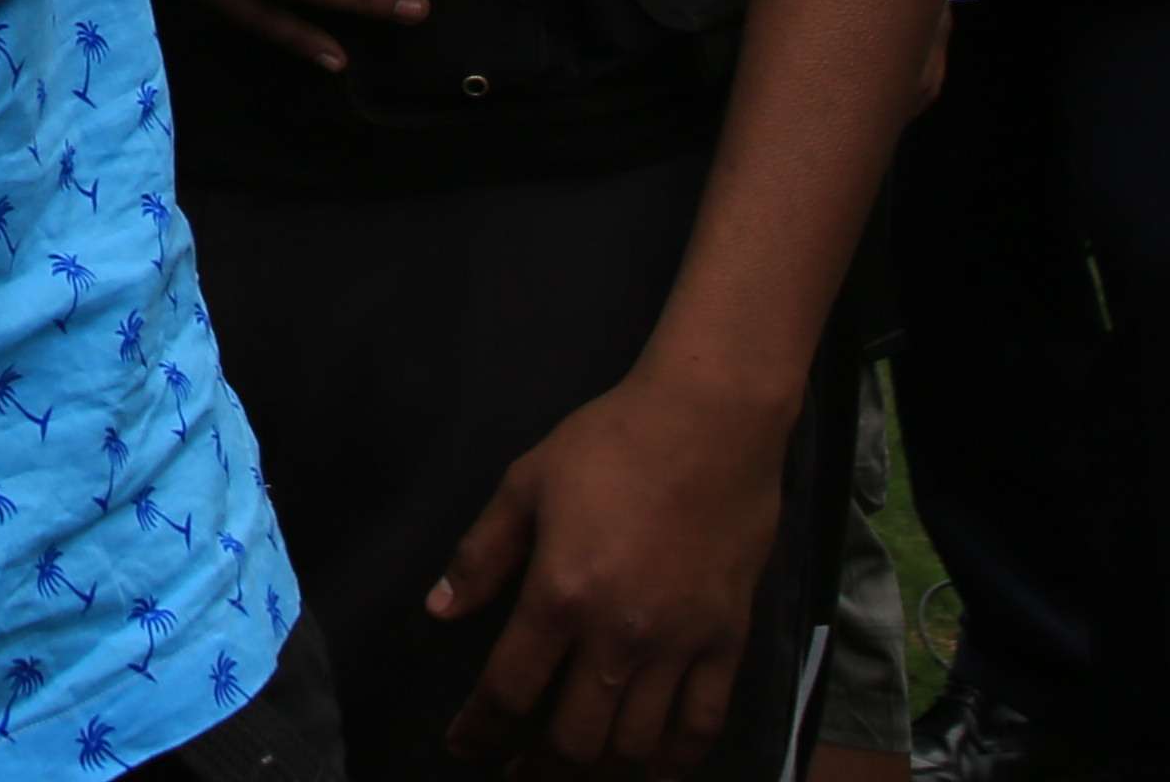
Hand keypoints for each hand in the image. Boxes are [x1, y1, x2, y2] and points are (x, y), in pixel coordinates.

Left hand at [428, 363, 788, 774]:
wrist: (710, 423)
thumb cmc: (609, 444)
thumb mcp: (525, 483)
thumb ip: (482, 555)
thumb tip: (441, 612)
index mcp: (560, 594)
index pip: (510, 689)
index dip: (481, 729)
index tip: (463, 747)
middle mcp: (619, 635)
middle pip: (574, 737)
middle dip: (536, 767)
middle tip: (516, 772)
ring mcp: (680, 644)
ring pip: (636, 745)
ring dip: (598, 772)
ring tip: (572, 773)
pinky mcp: (728, 641)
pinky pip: (702, 725)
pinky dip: (674, 760)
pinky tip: (650, 766)